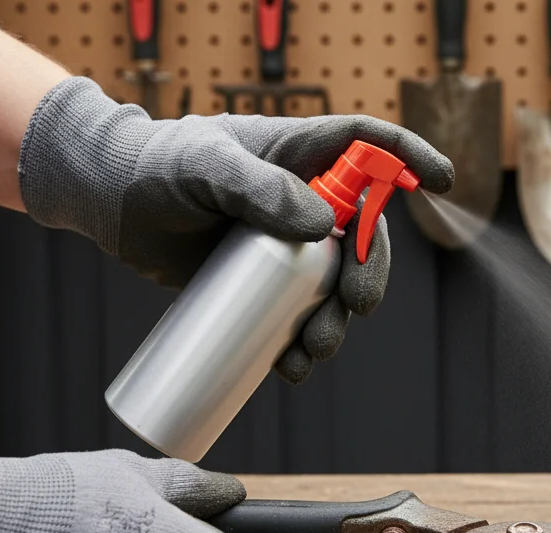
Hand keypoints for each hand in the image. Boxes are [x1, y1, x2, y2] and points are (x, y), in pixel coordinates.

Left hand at [17, 77, 454, 383]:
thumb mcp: (200, 168)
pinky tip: (291, 370)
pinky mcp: (263, 281)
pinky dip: (302, 346)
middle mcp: (303, 197)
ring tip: (310, 356)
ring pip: (335, 287)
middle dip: (370, 276)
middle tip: (355, 308)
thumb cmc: (152, 169)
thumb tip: (320, 224)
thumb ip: (255, 186)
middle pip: (365, 234)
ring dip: (336, 326)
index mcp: (299, 154)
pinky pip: (298, 315)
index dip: (409, 160)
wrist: (108, 203)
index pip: (370, 145)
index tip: (442, 183)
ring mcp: (286, 242)